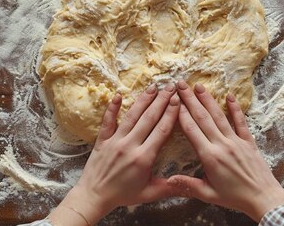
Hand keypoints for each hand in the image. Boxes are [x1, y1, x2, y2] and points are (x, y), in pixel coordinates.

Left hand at [49, 84, 180, 225]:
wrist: (94, 197)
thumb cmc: (122, 195)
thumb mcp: (149, 194)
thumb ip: (169, 188)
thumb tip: (189, 186)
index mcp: (144, 157)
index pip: (161, 130)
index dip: (171, 113)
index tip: (178, 100)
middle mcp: (130, 146)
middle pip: (149, 118)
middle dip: (161, 100)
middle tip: (170, 86)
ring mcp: (115, 141)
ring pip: (131, 116)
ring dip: (143, 100)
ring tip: (153, 86)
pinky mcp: (102, 139)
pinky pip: (108, 121)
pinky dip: (112, 107)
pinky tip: (118, 94)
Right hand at [167, 80, 283, 221]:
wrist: (263, 198)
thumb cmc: (235, 198)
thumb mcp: (208, 194)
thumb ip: (188, 185)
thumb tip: (168, 180)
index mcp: (210, 157)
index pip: (192, 130)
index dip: (181, 114)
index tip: (173, 101)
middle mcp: (222, 145)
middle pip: (203, 118)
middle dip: (190, 100)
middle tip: (181, 85)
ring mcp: (236, 141)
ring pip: (219, 116)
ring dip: (208, 100)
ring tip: (198, 86)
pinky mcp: (248, 141)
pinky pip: (241, 122)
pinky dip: (235, 108)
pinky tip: (230, 95)